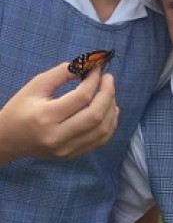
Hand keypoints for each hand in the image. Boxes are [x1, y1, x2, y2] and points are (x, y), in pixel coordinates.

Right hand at [0, 63, 118, 164]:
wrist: (7, 139)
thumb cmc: (21, 108)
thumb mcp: (36, 85)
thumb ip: (62, 73)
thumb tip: (88, 67)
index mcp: (45, 117)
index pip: (81, 97)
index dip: (94, 80)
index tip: (98, 69)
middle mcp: (57, 136)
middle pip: (95, 115)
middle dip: (108, 93)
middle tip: (108, 79)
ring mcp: (66, 149)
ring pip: (102, 129)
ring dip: (111, 108)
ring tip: (109, 93)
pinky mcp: (72, 155)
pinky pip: (100, 141)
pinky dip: (110, 124)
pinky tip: (110, 110)